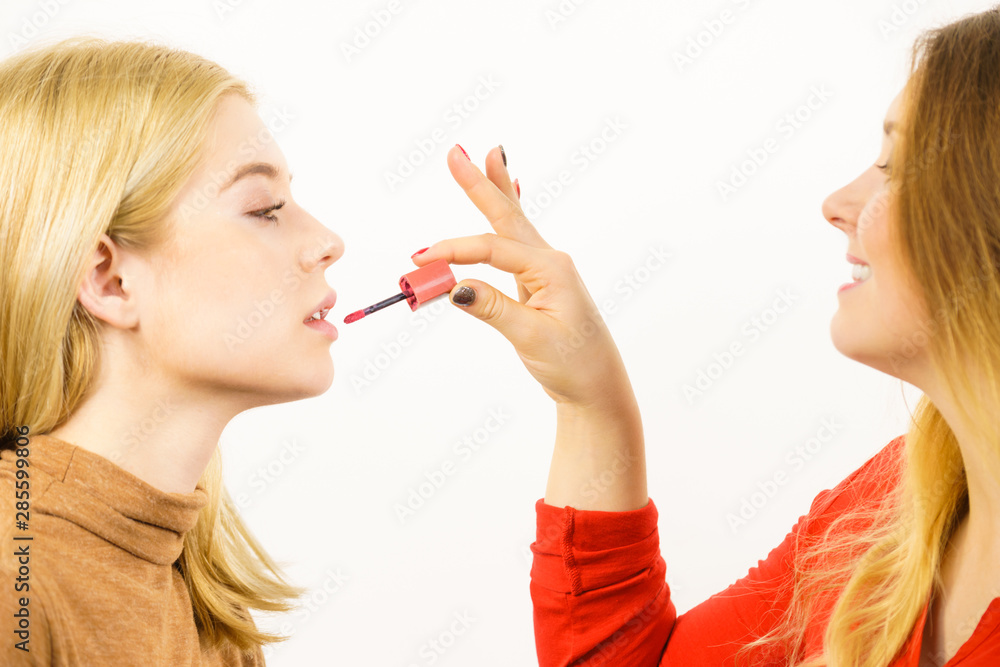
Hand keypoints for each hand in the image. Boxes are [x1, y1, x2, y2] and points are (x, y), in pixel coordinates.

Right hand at [412, 144, 632, 413]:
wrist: (598, 389)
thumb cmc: (574, 364)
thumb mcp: (532, 338)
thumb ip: (494, 309)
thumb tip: (455, 286)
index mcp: (552, 269)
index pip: (492, 249)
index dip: (453, 251)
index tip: (420, 260)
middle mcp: (550, 261)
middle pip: (507, 215)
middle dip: (482, 183)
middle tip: (457, 152)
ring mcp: (546, 270)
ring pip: (513, 223)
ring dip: (497, 190)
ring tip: (488, 156)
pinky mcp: (539, 283)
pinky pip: (515, 243)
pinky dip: (506, 217)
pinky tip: (510, 197)